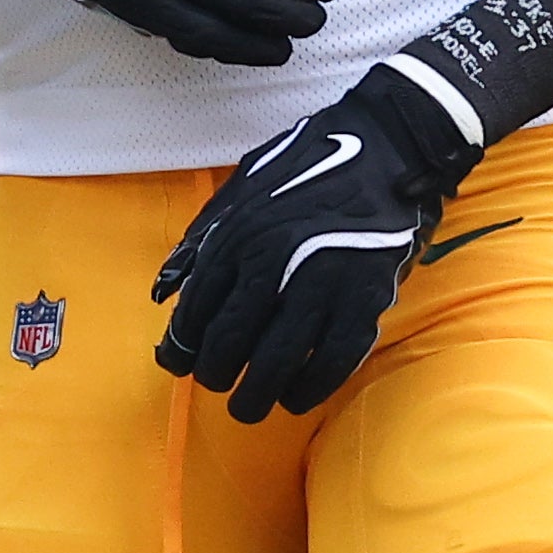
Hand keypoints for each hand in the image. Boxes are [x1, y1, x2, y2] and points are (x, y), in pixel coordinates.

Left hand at [153, 61, 474, 421]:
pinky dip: (308, 389)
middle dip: (215, 375)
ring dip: (255, 397)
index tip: (178, 364)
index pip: (195, 310)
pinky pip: (331, 362)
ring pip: (274, 363)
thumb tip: (164, 290)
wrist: (387, 145)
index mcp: (239, 235)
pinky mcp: (365, 299)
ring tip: (248, 408)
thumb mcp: (243, 186)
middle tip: (217, 384)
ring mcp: (321, 283)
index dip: (181, 347)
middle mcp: (273, 262)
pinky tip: (295, 397)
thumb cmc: (310, 163)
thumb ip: (203, 238)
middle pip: (228, 344)